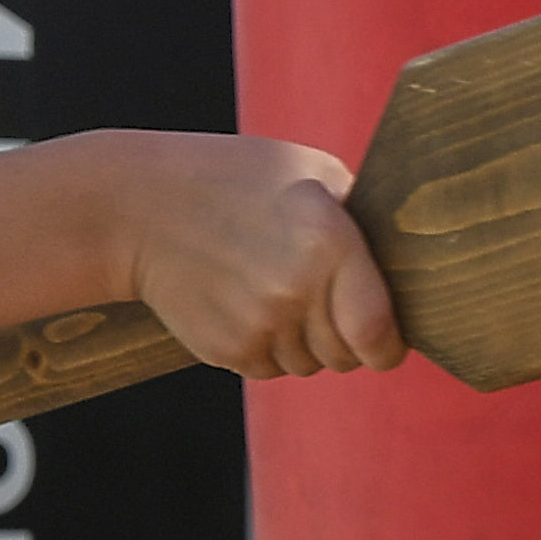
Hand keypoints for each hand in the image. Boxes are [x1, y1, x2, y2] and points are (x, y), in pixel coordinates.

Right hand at [123, 136, 403, 381]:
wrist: (137, 207)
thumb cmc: (233, 177)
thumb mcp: (308, 170)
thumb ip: (359, 214)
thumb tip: (403, 258)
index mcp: (329, 243)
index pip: (379, 333)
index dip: (389, 346)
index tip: (387, 341)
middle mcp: (296, 291)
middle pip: (347, 357)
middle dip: (346, 340)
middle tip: (323, 301)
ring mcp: (257, 326)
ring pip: (308, 366)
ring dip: (304, 343)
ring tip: (274, 290)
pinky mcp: (226, 350)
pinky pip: (268, 368)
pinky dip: (266, 346)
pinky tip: (244, 301)